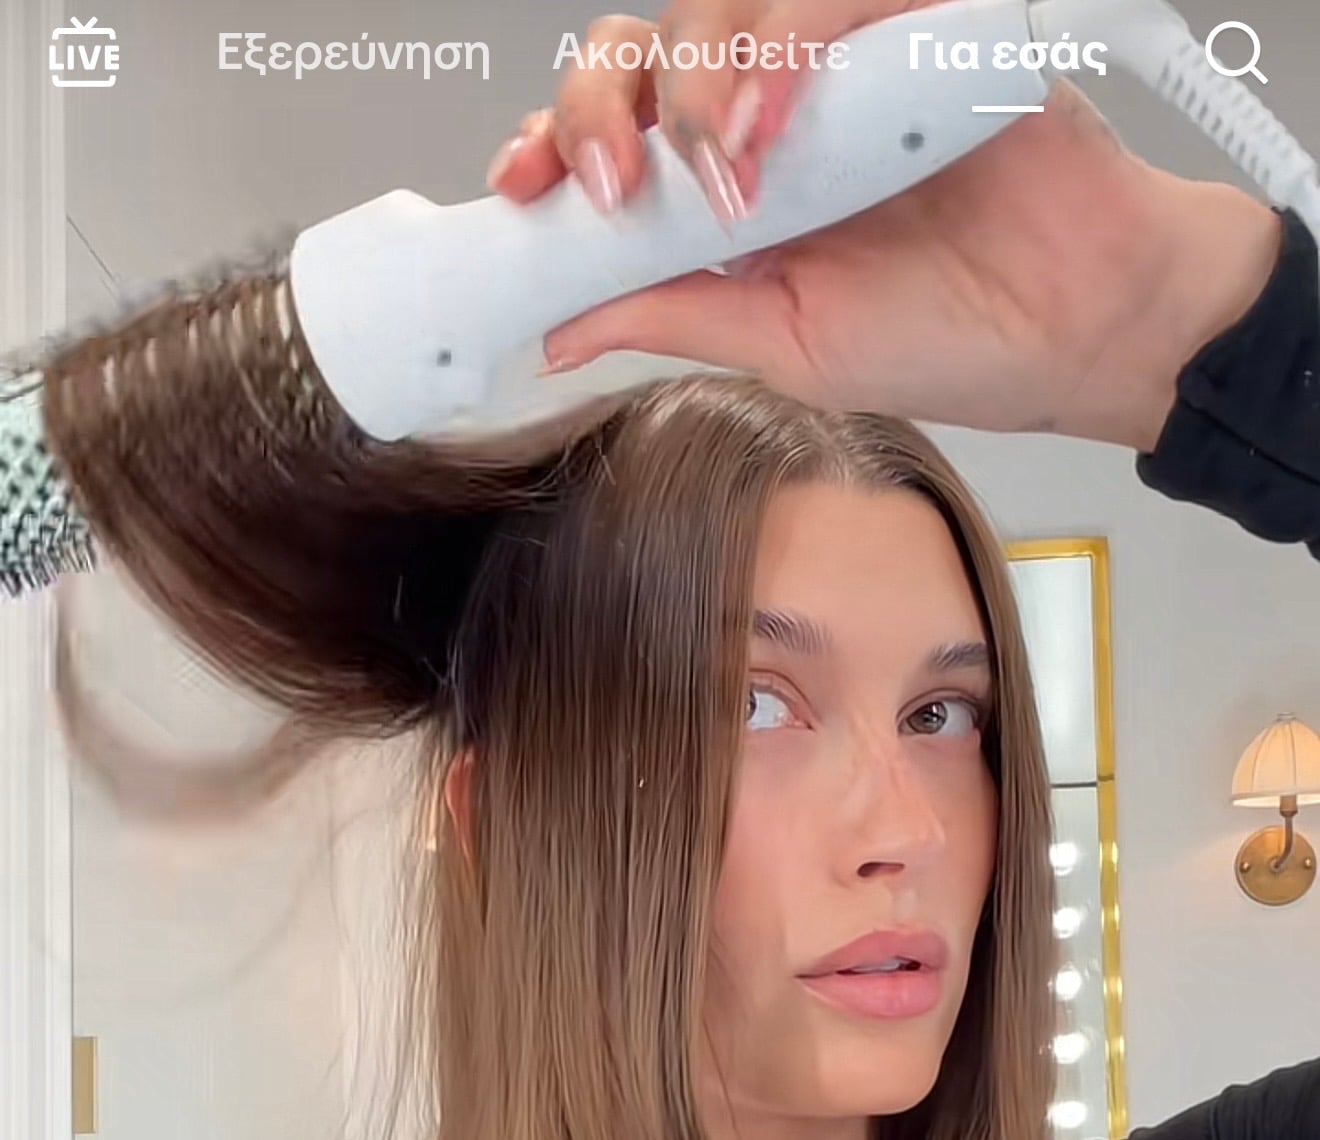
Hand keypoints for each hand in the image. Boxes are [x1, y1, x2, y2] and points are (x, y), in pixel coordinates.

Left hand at [486, 3, 1282, 449]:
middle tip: (615, 181)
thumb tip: (559, 330)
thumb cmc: (959, 337)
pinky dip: (782, 43)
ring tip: (720, 166)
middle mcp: (775, 109)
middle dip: (600, 105)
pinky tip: (772, 120)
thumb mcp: (785, 346)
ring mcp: (840, 62)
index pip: (619, 129)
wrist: (1083, 330)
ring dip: (694, 79)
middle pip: (645, 48)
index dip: (557, 143)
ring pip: (719, 5)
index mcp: (734, 187)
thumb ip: (675, 317)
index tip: (524, 188)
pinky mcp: (912, 21)